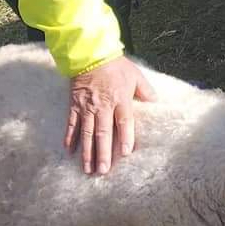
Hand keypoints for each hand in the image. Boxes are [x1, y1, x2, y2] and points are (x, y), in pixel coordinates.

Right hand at [64, 56, 155, 174]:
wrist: (90, 54)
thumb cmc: (116, 65)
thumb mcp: (135, 75)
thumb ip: (145, 90)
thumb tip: (156, 102)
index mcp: (120, 99)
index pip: (124, 122)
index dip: (126, 138)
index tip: (126, 153)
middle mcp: (103, 106)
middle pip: (103, 133)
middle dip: (103, 154)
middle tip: (103, 171)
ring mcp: (87, 107)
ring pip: (86, 133)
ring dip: (87, 152)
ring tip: (88, 169)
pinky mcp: (74, 105)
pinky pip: (72, 124)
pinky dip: (70, 138)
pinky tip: (69, 151)